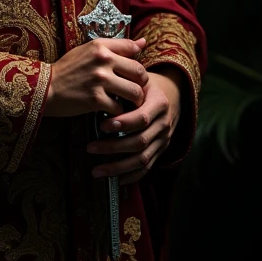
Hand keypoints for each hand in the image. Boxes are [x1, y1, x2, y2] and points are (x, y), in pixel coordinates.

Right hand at [43, 36, 148, 117]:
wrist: (45, 88)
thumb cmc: (68, 69)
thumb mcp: (89, 50)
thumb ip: (116, 47)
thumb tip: (143, 43)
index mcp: (100, 45)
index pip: (133, 49)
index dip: (137, 62)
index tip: (133, 73)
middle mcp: (102, 60)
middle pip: (140, 72)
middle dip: (141, 84)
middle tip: (134, 91)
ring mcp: (100, 80)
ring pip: (134, 92)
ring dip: (134, 101)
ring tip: (127, 103)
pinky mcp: (96, 99)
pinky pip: (120, 108)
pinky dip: (118, 112)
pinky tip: (112, 111)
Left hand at [86, 66, 182, 184]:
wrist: (171, 95)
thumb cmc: (146, 86)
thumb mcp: (140, 80)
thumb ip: (125, 85)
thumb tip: (101, 89)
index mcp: (159, 104)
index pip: (141, 118)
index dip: (122, 123)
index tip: (101, 126)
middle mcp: (164, 124)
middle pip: (139, 142)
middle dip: (113, 147)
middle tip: (90, 148)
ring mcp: (164, 140)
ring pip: (142, 159)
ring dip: (118, 167)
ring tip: (96, 171)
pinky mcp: (161, 151)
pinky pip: (148, 168)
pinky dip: (132, 176)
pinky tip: (115, 180)